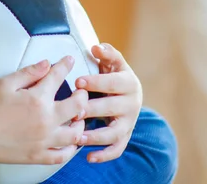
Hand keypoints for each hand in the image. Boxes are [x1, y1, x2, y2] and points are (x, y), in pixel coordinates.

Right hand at [0, 56, 88, 165]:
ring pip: (75, 134)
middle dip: (82, 96)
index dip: (65, 65)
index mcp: (38, 99)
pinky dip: (70, 149)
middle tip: (81, 92)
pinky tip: (70, 143)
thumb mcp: (6, 83)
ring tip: (80, 118)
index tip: (70, 60)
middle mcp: (46, 120)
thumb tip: (46, 64)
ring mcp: (44, 140)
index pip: (58, 77)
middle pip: (77, 106)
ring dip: (81, 124)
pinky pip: (62, 156)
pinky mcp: (39, 156)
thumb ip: (29, 72)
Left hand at [75, 43, 142, 162]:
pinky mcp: (125, 136)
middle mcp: (132, 104)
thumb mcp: (112, 61)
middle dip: (92, 109)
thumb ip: (106, 53)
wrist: (126, 91)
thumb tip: (96, 47)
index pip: (113, 82)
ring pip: (115, 133)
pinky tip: (89, 157)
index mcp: (129, 83)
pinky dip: (104, 155)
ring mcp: (129, 122)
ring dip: (97, 136)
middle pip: (112, 108)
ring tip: (78, 136)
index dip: (96, 82)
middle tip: (74, 111)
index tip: (77, 82)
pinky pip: (117, 149)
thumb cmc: (113, 73)